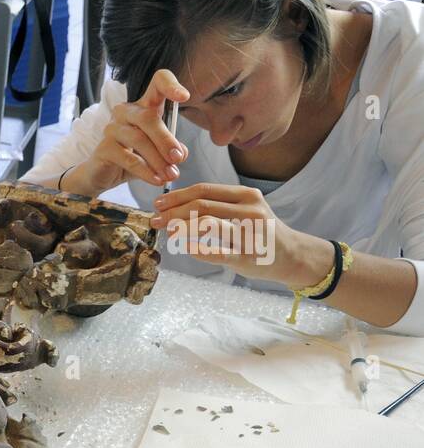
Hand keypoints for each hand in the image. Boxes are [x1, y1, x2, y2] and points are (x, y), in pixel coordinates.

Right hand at [72, 69, 190, 193]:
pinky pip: (128, 158)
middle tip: (178, 159)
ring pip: (139, 139)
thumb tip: (181, 153)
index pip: (157, 84)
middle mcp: (125, 112)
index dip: (171, 85)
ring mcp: (112, 128)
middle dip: (166, 140)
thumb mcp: (157, 153)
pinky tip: (156, 180)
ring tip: (170, 175)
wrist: (102, 175)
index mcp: (143, 106)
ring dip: (158, 160)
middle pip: (148, 117)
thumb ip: (171, 149)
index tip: (185, 97)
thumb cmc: (132, 157)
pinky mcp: (104, 147)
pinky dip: (145, 171)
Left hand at [150, 182, 332, 288]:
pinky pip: (216, 251)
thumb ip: (218, 204)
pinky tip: (182, 247)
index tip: (158, 203)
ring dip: (181, 227)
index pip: (204, 190)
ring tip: (166, 231)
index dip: (177, 196)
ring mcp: (249, 233)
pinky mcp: (246, 256)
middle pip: (202, 206)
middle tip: (156, 219)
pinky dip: (196, 248)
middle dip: (173, 212)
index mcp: (245, 196)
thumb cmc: (261, 231)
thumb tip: (177, 204)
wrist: (291, 254)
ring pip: (208, 224)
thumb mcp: (245, 209)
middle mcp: (249, 211)